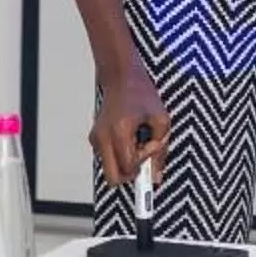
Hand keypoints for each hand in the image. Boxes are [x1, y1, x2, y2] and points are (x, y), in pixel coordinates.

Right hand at [92, 64, 171, 191]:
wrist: (121, 78)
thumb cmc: (141, 94)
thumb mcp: (161, 119)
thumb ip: (160, 150)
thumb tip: (156, 177)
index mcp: (119, 130)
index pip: (129, 166)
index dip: (144, 163)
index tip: (153, 148)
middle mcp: (103, 137)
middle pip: (113, 178)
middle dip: (131, 174)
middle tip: (144, 157)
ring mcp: (96, 139)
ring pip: (110, 170)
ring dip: (126, 164)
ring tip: (137, 142)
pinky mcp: (95, 139)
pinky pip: (108, 160)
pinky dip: (120, 156)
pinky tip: (129, 139)